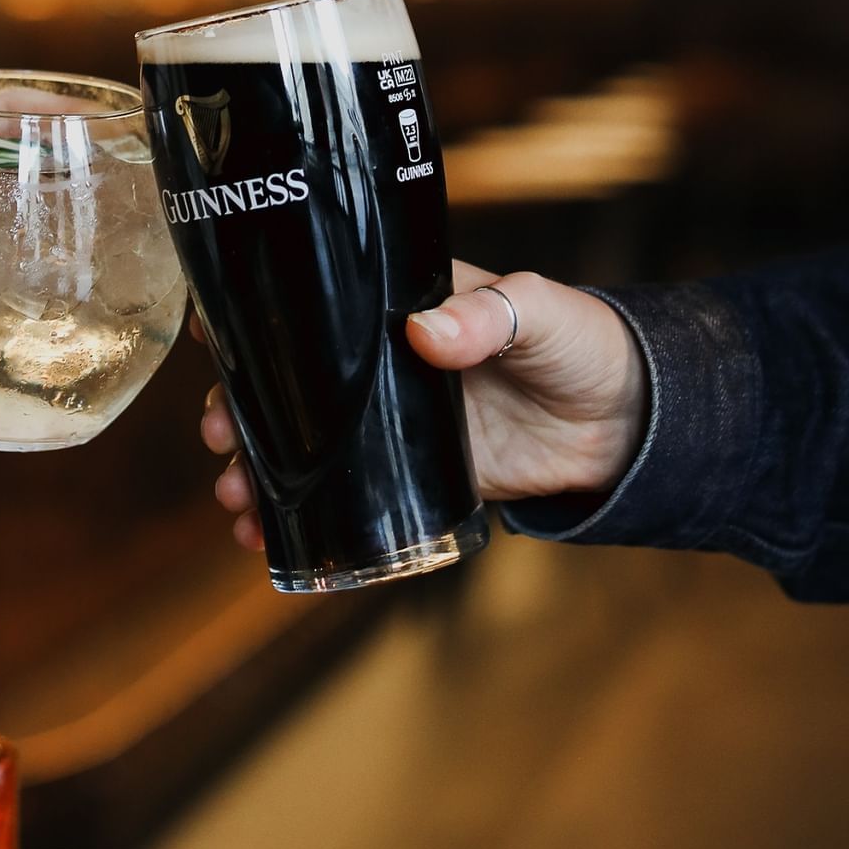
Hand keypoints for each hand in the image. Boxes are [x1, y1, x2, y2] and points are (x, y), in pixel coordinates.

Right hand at [202, 262, 649, 550]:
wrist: (631, 419)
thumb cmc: (583, 342)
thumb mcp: (539, 310)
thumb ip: (489, 316)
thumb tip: (426, 333)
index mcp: (401, 306)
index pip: (313, 307)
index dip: (257, 328)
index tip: (216, 348)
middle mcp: (385, 365)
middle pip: (292, 385)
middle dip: (242, 412)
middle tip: (218, 438)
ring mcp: (397, 424)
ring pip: (309, 446)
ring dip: (260, 470)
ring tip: (234, 499)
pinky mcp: (420, 476)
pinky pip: (350, 499)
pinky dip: (304, 521)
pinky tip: (265, 542)